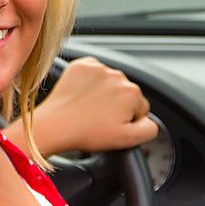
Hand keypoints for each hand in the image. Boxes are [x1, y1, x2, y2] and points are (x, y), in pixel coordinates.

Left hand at [7, 57, 158, 156]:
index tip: (112, 125)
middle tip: (99, 120)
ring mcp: (98, 68)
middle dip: (116, 106)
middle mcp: (118, 75)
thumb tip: (149, 120)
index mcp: (132, 93)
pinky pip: (92, 73)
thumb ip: (149, 129)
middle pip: (125, 93)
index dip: (127, 120)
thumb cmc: (87, 133)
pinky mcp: (81, 65)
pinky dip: (89, 83)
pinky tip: (81, 97)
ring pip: (109, 82)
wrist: (55, 124)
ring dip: (103, 94)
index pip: (140, 107)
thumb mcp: (127, 140)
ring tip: (88, 109)